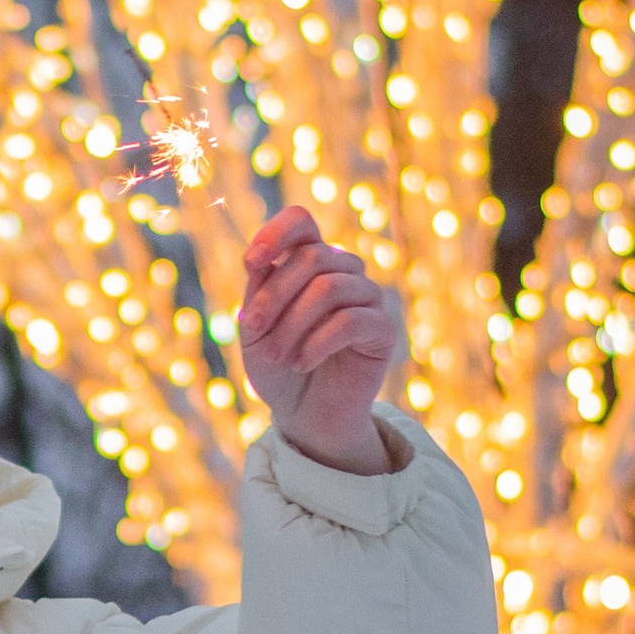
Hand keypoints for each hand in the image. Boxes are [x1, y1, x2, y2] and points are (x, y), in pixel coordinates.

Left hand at [235, 206, 401, 476]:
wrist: (303, 413)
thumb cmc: (277, 365)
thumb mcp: (255, 326)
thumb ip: (259, 289)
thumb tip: (262, 260)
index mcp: (308, 260)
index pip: (301, 220)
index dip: (276, 232)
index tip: (251, 263)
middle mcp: (342, 270)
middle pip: (310, 257)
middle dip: (272, 296)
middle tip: (251, 331)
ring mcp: (367, 297)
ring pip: (328, 288)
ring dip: (291, 325)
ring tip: (276, 356)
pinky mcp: (383, 328)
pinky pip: (351, 321)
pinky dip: (317, 343)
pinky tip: (301, 362)